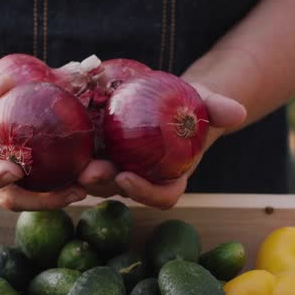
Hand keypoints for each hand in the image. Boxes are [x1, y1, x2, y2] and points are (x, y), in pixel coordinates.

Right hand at [0, 58, 85, 210]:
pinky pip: (39, 176)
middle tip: (70, 193)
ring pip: (28, 193)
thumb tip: (6, 86)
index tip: (14, 171)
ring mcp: (3, 168)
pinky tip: (84, 169)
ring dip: (56, 196)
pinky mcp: (19, 162)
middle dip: (39, 200)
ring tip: (84, 189)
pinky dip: (60, 177)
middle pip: (9, 195)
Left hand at [79, 83, 245, 208]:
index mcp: (169, 176)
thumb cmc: (189, 104)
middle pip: (122, 190)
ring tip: (70, 160)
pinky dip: (72, 156)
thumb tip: (238, 112)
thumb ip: (217, 108)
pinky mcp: (100, 153)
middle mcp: (142, 178)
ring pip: (98, 180)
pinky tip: (56, 145)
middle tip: (89, 172)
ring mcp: (118, 167)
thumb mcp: (203, 101)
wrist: (169, 98)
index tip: (129, 178)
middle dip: (105, 185)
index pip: (161, 195)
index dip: (146, 193)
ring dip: (83, 174)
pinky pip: (84, 159)